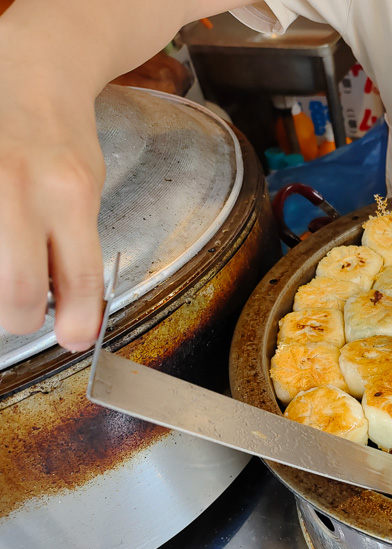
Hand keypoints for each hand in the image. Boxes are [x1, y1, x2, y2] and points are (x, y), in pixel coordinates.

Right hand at [0, 72, 105, 350]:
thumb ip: (76, 245)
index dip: (75, 322)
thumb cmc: (62, 138)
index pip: (78, 277)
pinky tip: (3, 244)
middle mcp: (21, 189)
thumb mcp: (88, 189)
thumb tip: (69, 307)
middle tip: (25, 314)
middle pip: (15, 290)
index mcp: (70, 195)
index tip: (73, 339)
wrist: (29, 71)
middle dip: (21, 319)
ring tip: (8, 267)